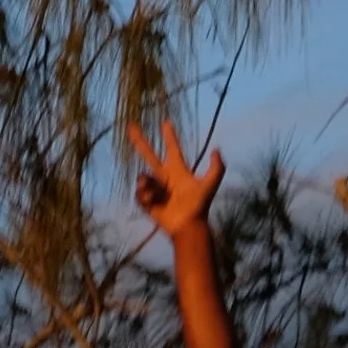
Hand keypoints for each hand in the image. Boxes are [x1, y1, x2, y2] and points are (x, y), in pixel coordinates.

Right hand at [131, 118, 224, 236]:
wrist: (187, 226)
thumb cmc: (199, 205)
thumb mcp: (210, 184)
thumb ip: (217, 167)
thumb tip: (216, 148)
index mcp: (178, 170)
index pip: (172, 149)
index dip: (170, 136)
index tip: (166, 122)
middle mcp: (164, 176)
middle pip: (149, 154)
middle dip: (140, 140)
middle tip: (130, 127)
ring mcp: (154, 188)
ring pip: (143, 177)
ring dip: (148, 185)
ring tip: (158, 195)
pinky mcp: (146, 201)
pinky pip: (139, 193)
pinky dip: (145, 196)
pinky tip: (153, 202)